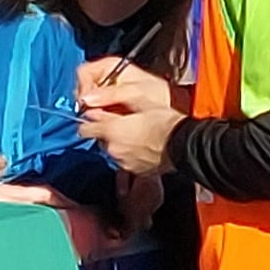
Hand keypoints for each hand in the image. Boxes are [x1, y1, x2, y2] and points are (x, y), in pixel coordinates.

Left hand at [73, 55, 176, 178]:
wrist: (185, 145)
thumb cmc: (166, 122)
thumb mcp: (138, 100)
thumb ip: (111, 99)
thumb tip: (91, 101)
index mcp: (112, 130)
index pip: (85, 128)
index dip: (90, 120)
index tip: (97, 115)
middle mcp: (114, 149)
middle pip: (99, 139)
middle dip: (107, 131)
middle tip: (124, 122)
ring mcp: (123, 162)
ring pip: (112, 150)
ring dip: (119, 142)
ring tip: (137, 134)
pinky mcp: (134, 170)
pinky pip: (124, 160)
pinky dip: (129, 154)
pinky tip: (143, 145)